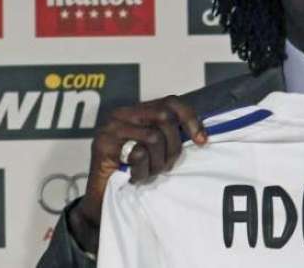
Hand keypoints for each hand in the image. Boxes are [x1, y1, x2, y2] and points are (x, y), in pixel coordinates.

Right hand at [68, 96, 206, 252]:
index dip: (190, 119)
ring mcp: (110, 128)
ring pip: (154, 137)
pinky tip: (134, 177)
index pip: (171, 102)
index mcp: (137, 111)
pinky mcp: (102, 144)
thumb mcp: (158, 151)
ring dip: (157, 163)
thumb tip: (201, 133)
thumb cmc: (132, 175)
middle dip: (173, 146)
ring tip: (148, 173)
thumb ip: (171, 136)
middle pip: (165, 117)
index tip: (201, 141)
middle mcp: (122, 114)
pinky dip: (142, 170)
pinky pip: (138, 153)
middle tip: (166, 166)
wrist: (101, 202)